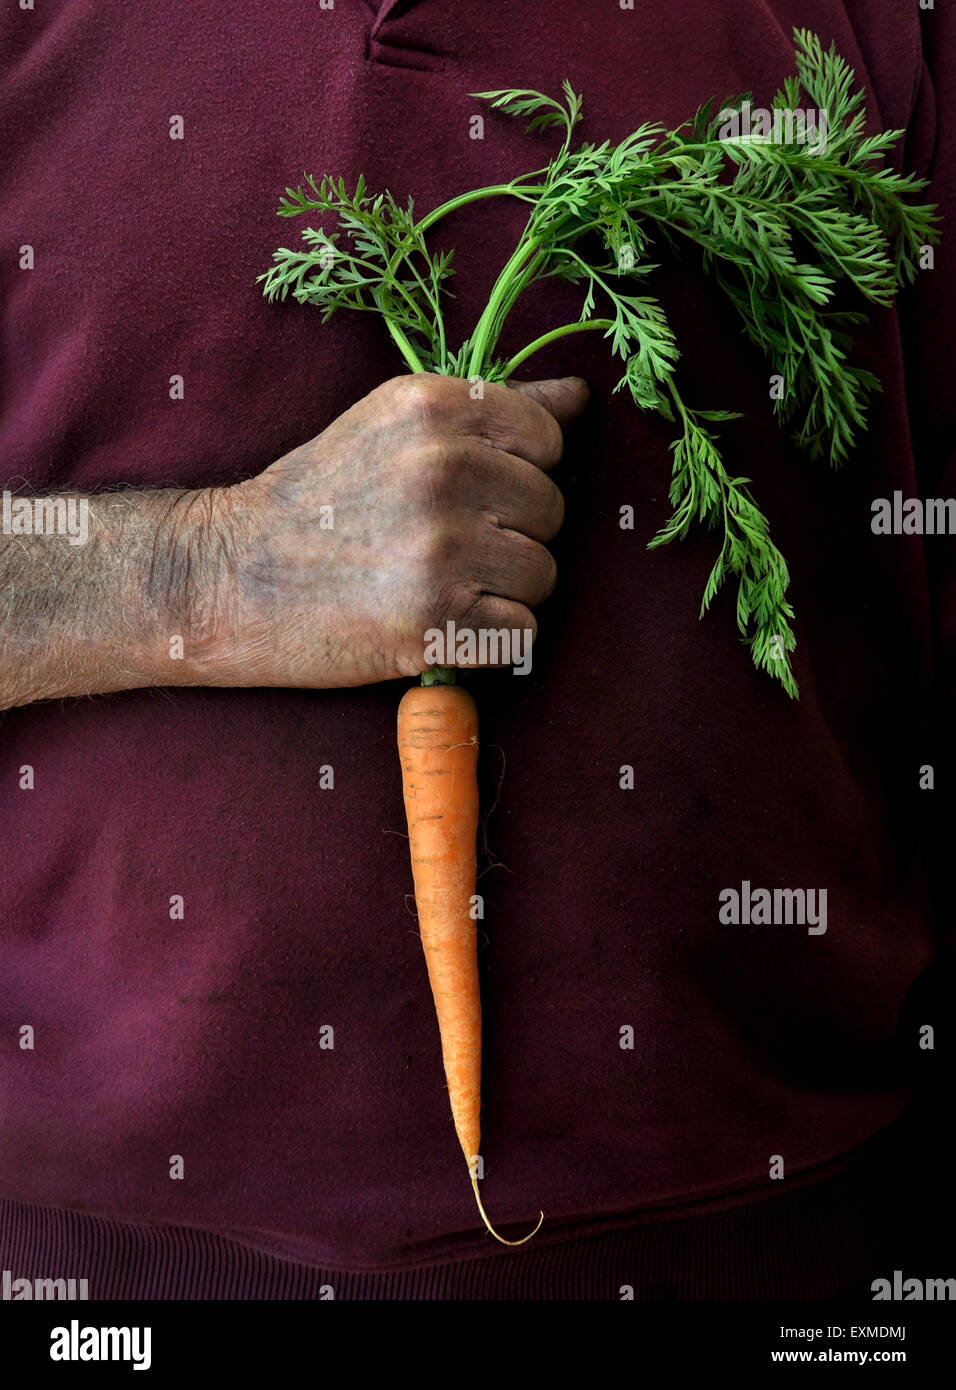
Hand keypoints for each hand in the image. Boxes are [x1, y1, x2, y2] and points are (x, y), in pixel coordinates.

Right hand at [198, 372, 588, 687]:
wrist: (229, 578)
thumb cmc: (314, 502)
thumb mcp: (390, 425)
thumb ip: (489, 409)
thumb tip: (580, 398)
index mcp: (434, 407)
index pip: (547, 440)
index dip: (517, 473)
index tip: (466, 493)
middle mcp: (444, 468)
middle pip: (551, 512)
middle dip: (509, 537)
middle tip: (439, 548)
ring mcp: (441, 547)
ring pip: (542, 576)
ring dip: (501, 592)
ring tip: (435, 586)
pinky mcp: (435, 620)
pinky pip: (522, 633)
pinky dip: (488, 641)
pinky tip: (437, 623)